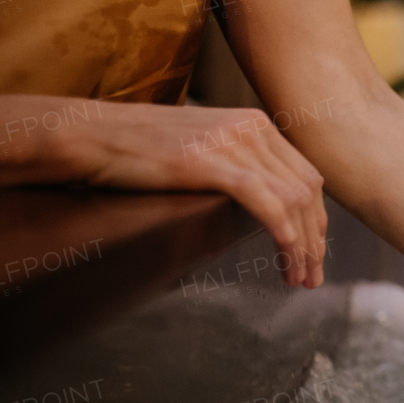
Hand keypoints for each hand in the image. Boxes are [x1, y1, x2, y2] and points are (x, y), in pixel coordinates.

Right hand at [41, 100, 326, 286]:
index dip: (316, 220)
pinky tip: (286, 255)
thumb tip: (258, 200)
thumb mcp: (199, 148)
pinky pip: (266, 202)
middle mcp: (252, 129)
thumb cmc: (135, 148)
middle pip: (306, 191)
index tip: (314, 253)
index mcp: (254, 124)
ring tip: (297, 278)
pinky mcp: (211, 162)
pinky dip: (284, 233)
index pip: (305, 176)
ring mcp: (233, 143)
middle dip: (315, 240)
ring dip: (301, 246)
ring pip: (292, 201)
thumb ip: (234, 164)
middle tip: (311, 277)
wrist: (88, 134)